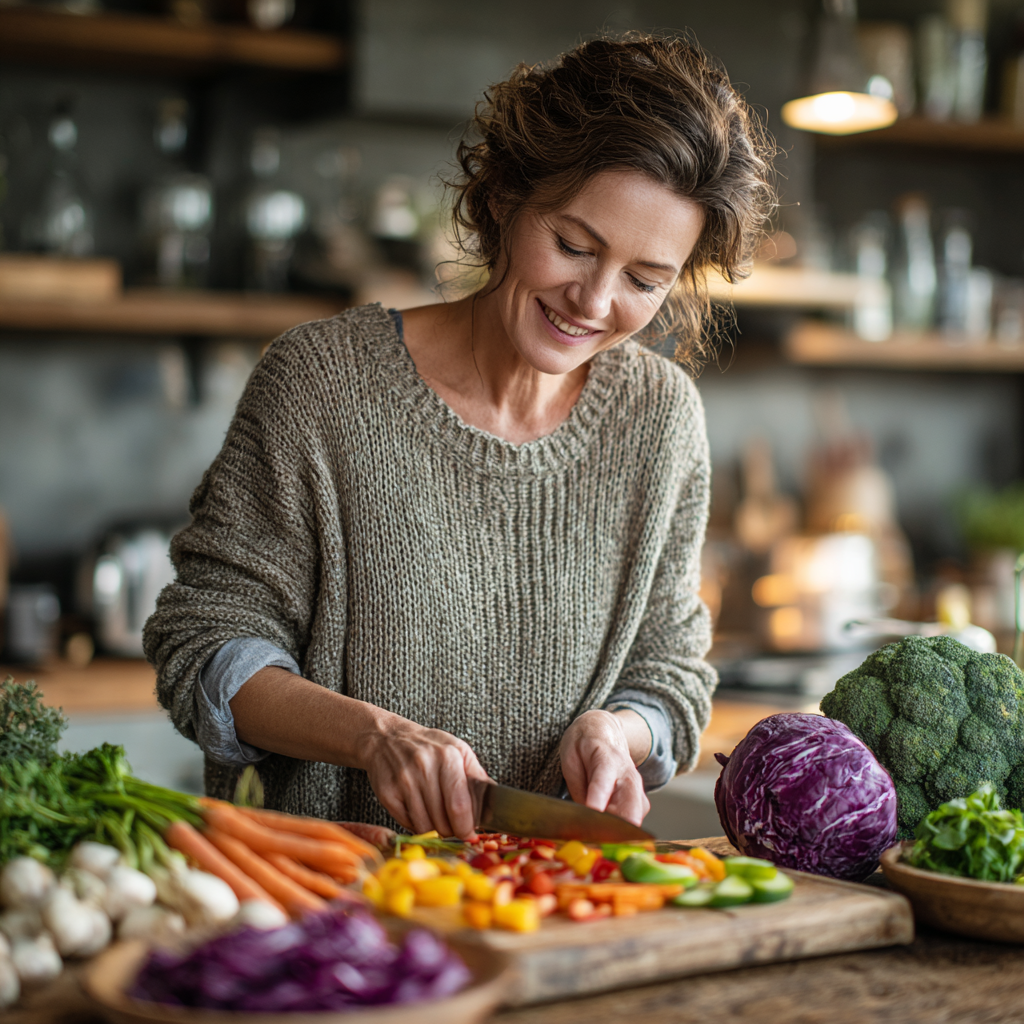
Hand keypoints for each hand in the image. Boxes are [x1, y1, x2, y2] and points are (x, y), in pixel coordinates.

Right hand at [360, 712, 489, 839]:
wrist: (388, 738)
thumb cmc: (428, 746)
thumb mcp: (457, 749)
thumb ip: (476, 775)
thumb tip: (494, 802)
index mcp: (447, 755)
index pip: (459, 804)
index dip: (466, 825)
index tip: (470, 833)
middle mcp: (424, 767)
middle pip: (442, 820)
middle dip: (453, 831)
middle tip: (455, 828)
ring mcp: (403, 781)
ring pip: (425, 826)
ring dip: (436, 829)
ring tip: (439, 819)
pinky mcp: (388, 794)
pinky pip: (407, 824)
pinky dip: (417, 824)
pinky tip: (421, 812)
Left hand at [559, 710, 650, 825]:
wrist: (605, 730)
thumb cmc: (583, 743)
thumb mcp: (569, 757)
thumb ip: (577, 788)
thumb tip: (584, 817)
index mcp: (607, 759)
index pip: (603, 782)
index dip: (597, 801)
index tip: (591, 816)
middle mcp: (628, 775)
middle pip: (631, 808)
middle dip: (615, 828)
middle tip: (595, 841)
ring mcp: (637, 788)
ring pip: (635, 817)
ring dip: (617, 831)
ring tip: (596, 834)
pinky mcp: (639, 799)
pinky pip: (634, 819)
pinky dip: (620, 828)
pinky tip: (605, 827)